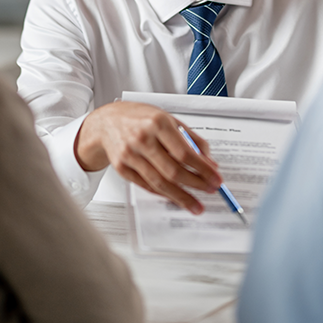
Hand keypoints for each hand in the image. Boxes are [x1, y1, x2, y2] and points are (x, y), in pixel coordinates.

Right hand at [74, 101, 221, 213]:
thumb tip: (209, 160)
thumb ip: (190, 137)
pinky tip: (176, 198)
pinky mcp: (122, 169)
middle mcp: (143, 139)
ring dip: (181, 197)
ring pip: (160, 183)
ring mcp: (130, 155)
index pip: (185, 152)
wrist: (106, 122)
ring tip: (196, 205)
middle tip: (210, 190)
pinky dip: (164, 194)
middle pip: (173, 170)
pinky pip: (147, 186)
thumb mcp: (167, 118)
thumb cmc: (139, 118)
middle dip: (196, 184)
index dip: (203, 168)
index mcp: (158, 123)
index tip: (216, 177)